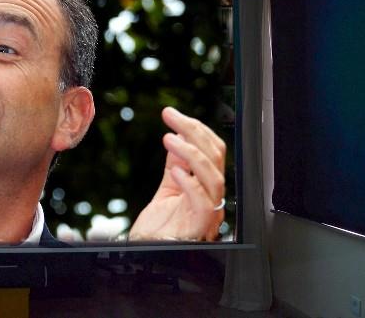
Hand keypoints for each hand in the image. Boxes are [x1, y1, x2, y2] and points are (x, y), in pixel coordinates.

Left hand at [128, 107, 225, 240]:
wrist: (148, 250)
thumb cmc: (160, 226)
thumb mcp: (168, 188)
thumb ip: (175, 165)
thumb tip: (177, 138)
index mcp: (206, 186)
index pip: (213, 151)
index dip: (196, 130)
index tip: (172, 115)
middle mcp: (212, 197)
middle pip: (216, 159)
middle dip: (194, 132)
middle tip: (170, 116)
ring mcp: (209, 213)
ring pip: (214, 178)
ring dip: (192, 154)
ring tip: (169, 138)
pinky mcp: (199, 226)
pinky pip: (204, 203)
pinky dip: (191, 183)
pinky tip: (174, 170)